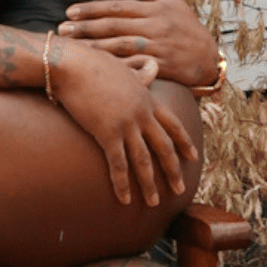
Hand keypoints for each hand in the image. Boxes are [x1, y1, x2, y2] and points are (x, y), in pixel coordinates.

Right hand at [49, 38, 197, 206]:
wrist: (73, 65)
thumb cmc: (93, 64)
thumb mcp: (124, 67)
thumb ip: (141, 73)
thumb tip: (153, 65)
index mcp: (148, 98)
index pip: (173, 124)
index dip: (184, 142)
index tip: (193, 157)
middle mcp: (142, 114)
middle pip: (164, 147)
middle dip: (173, 170)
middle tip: (180, 189)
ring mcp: (127, 124)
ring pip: (144, 160)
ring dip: (149, 184)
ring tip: (154, 202)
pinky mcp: (107, 133)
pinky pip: (118, 164)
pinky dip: (122, 183)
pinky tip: (124, 199)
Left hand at [58, 0, 219, 88]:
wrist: (209, 58)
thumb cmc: (187, 27)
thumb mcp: (171, 1)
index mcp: (154, 9)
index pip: (117, 7)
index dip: (92, 9)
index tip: (69, 11)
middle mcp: (154, 26)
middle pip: (114, 25)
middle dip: (85, 27)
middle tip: (61, 30)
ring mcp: (157, 47)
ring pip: (119, 45)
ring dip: (93, 46)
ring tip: (72, 47)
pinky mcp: (160, 66)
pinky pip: (133, 65)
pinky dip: (114, 66)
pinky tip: (96, 67)